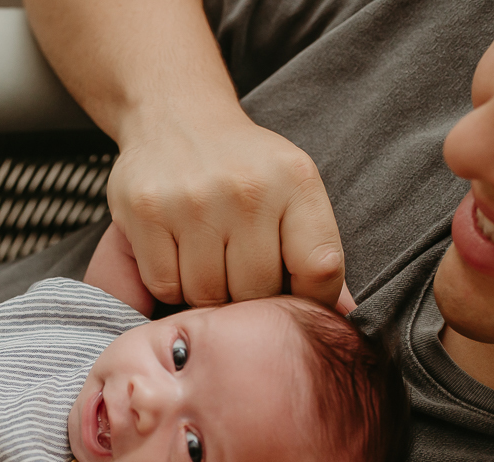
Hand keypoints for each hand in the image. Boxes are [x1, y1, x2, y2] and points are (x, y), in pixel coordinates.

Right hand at [108, 108, 344, 307]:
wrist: (175, 116)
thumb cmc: (240, 165)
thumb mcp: (292, 189)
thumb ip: (317, 251)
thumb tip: (347, 314)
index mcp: (294, 181)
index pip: (320, 269)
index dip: (312, 300)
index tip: (294, 296)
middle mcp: (247, 189)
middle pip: (256, 291)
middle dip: (247, 296)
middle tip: (237, 272)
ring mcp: (193, 200)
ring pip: (206, 294)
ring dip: (206, 292)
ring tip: (206, 261)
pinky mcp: (146, 212)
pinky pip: (164, 284)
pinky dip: (170, 284)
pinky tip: (176, 257)